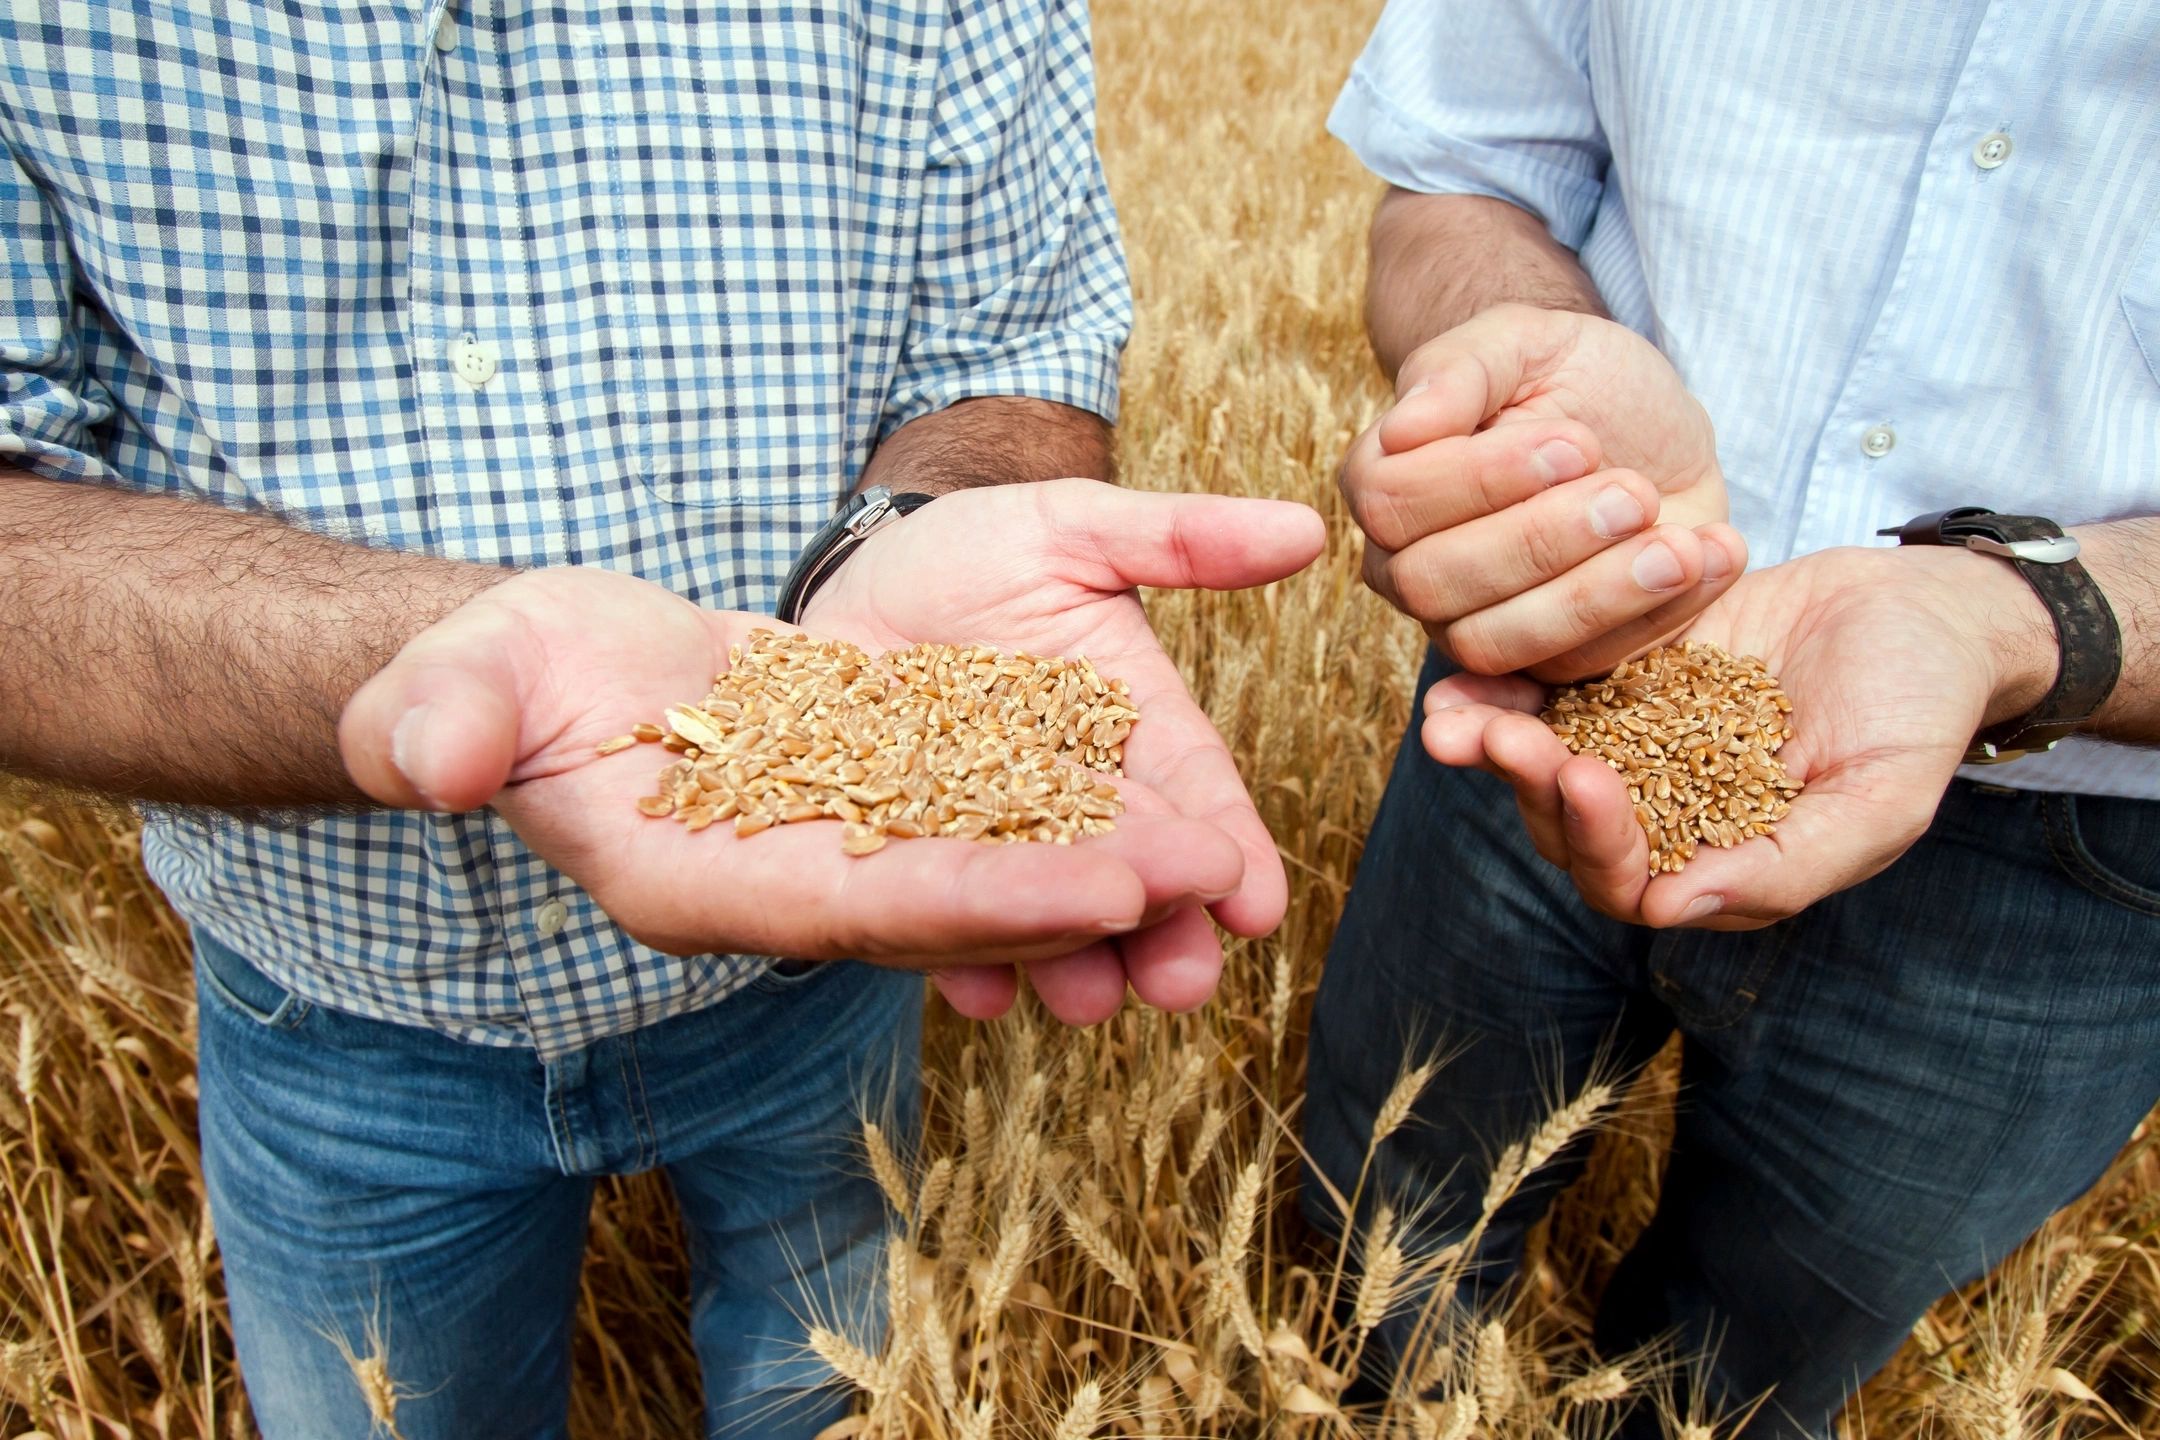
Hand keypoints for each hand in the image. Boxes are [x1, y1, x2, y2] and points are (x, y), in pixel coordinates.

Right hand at [337, 482, 1324, 1024]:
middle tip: (1212, 880)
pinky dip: (1063, 804)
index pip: (851, 906)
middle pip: (950, 900)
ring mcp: (833, 846)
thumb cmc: (489, 680)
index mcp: (692, 882)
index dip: (979, 899)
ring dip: (1097, 861)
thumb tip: (428, 757)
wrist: (549, 672)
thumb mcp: (455, 684)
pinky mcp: (867, 796)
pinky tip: (1155, 793)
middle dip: (1078, 897)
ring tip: (1221, 850)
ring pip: (985, 862)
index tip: (1102, 887)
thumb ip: (442, 722)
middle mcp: (783, 886)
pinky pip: (978, 807)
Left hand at [801, 478, 1327, 1020]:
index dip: (1227, 847)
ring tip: (1089, 1001)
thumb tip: (1310, 528)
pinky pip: (936, 914)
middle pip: (1127, 871)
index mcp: (1133, 727)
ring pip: (1042, 909)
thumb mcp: (1071, 529)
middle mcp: (1072, 797)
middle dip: (1161, 932)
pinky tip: (977, 993)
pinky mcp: (911, 855)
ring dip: (1070, 961)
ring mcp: (991, 834)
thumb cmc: (973, 547)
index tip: (1257, 902)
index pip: (1193, 791)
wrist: (851, 573)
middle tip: (1187, 983)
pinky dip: (956, 960)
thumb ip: (1180, 539)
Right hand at [1341, 303, 1745, 679]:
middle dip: (1540, 541)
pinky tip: (1712, 555)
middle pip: (1435, 583)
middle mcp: (1409, 567)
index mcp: (1385, 485)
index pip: (1392, 504)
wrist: (1648, 425)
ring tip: (1677, 547)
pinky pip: (1580, 668)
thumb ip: (1458, 368)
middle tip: (1634, 494)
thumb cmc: (1572, 376)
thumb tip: (1403, 427)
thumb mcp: (1526, 341)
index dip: (1481, 481)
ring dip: (1593, 597)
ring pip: (1495, 644)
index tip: (1577, 443)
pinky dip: (1656, 617)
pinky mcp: (1547, 662)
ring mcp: (1471, 625)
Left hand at [1418, 544, 2053, 927]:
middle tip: (1496, 735)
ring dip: (1492, 741)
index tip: (1584, 778)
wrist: (1922, 611)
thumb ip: (1785, 866)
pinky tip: (1464, 663)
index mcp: (1713, 864)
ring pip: (1541, 757)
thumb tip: (1673, 909)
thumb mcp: (1881, 800)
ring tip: (1453, 712)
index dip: (1596, 841)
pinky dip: (1505, 682)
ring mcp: (1632, 743)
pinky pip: (1550, 688)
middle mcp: (1660, 813)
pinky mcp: (1620, 678)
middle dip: (1526, 783)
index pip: (1627, 882)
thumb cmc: (1920, 714)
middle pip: (1563, 822)